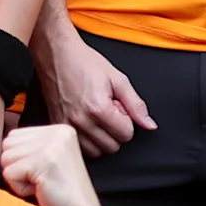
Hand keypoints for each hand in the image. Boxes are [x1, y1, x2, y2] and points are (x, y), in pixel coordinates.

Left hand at [0, 122, 110, 205]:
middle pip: (7, 145)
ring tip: (43, 185)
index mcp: (60, 129)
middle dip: (18, 167)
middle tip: (43, 180)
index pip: (14, 136)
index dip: (21, 160)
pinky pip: (9, 173)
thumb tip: (3, 143)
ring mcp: (53, 144)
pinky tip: (42, 191)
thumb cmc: (62, 195)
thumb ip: (30, 146)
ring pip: (6, 158)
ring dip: (19, 178)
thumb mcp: (48, 160)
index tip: (44, 172)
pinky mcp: (44, 161)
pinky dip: (20, 188)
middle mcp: (58, 132)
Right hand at [38, 18, 150, 153]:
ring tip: (96, 115)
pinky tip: (86, 121)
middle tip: (108, 110)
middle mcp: (81, 121)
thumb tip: (149, 125)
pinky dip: (86, 139)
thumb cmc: (84, 62)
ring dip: (101, 137)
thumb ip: (136, 105)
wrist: (56, 55)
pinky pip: (78, 147)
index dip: (127, 120)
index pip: (126, 135)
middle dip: (115, 130)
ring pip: (95, 151)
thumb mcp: (118, 79)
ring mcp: (67, 126)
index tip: (118, 107)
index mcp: (98, 109)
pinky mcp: (57, 126)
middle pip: (111, 147)